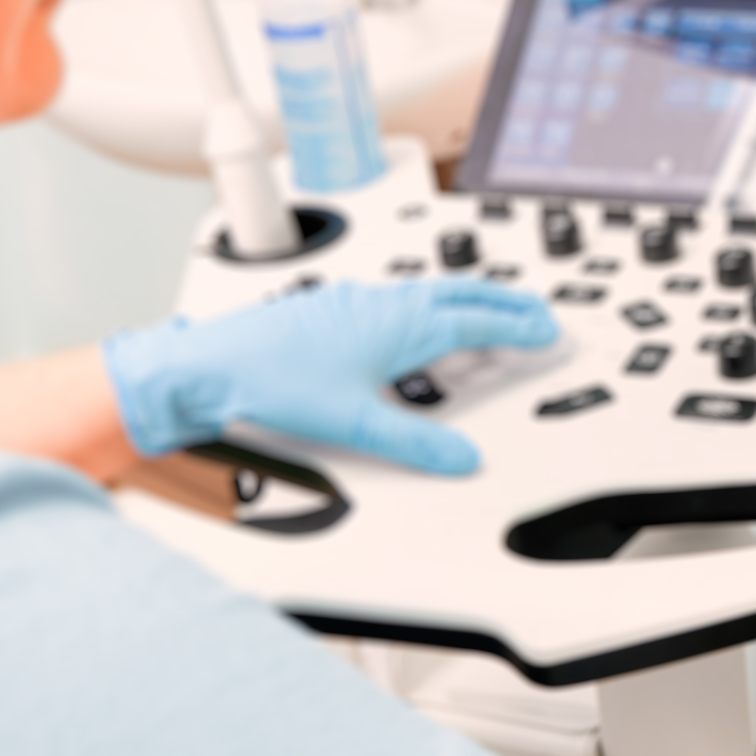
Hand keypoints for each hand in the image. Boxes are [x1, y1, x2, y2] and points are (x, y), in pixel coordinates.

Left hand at [103, 280, 556, 475]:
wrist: (207, 366)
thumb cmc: (267, 380)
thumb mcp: (353, 422)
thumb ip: (414, 444)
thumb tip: (460, 459)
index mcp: (399, 323)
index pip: (477, 322)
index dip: (518, 329)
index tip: (548, 333)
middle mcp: (382, 305)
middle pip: (460, 296)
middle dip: (503, 304)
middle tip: (536, 312)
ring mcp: (357, 304)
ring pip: (429, 297)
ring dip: (467, 303)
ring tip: (488, 314)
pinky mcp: (333, 311)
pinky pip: (400, 302)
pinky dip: (429, 309)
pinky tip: (416, 327)